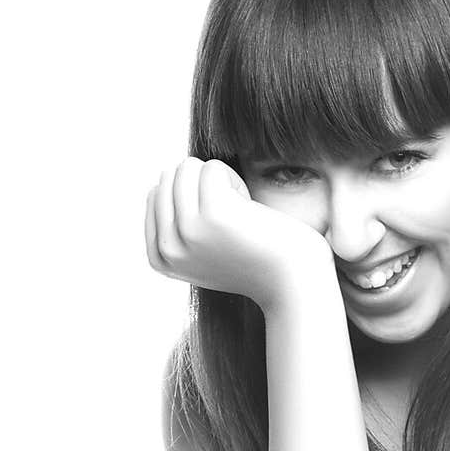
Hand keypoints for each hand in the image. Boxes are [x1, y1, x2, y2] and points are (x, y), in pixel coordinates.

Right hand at [145, 157, 332, 309]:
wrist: (293, 282)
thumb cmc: (254, 259)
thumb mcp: (202, 250)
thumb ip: (177, 227)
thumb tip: (157, 186)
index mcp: (160, 258)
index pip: (156, 195)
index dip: (190, 198)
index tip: (214, 227)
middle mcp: (168, 248)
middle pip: (169, 177)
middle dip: (203, 187)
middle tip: (230, 218)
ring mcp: (187, 231)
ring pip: (187, 168)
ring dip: (219, 182)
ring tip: (239, 213)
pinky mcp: (212, 213)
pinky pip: (212, 168)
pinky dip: (234, 179)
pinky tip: (248, 209)